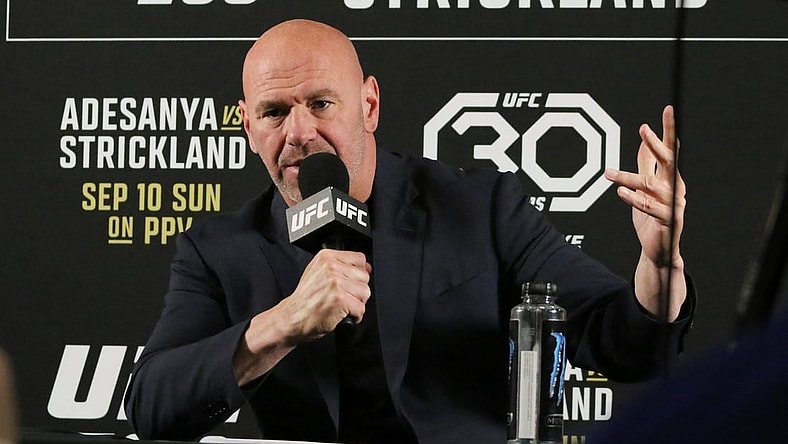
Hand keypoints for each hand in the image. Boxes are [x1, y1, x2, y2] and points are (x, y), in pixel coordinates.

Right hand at [279, 249, 371, 341]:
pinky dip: (354, 316)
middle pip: (364, 277)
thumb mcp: (317, 272)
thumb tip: (365, 267)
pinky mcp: (340, 299)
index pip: (360, 259)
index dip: (358, 274)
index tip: (350, 283)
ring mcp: (336, 283)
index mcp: (326, 257)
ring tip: (341, 306)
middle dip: (357, 290)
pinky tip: (341, 314)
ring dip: (357, 303)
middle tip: (342, 297)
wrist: (291, 318)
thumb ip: (339, 266)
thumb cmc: (304, 300)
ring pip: (365, 292)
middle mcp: (331, 267)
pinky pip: (361, 308)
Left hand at [605, 105, 685, 268]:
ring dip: (627, 177)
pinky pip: (649, 206)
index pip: (670, 149)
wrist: (659, 250)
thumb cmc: (652, 218)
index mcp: (672, 177)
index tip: (666, 110)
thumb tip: (643, 142)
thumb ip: (646, 166)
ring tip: (607, 173)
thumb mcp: (646, 188)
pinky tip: (620, 192)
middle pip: (668, 161)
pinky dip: (634, 199)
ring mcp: (674, 204)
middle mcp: (676, 187)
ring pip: (650, 185)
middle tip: (643, 129)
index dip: (668, 131)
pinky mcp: (668, 220)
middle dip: (655, 144)